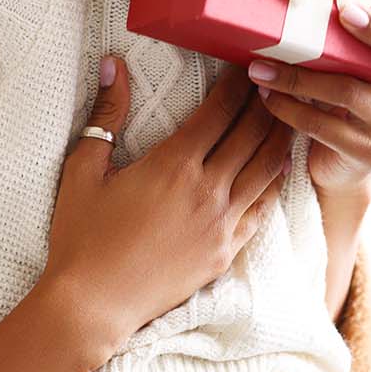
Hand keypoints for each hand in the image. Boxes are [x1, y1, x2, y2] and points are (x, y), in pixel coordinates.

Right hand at [43, 57, 291, 358]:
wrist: (92, 306)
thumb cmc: (81, 237)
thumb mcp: (84, 170)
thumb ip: (106, 114)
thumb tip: (113, 65)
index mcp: (173, 164)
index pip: (219, 111)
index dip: (237, 84)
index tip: (246, 66)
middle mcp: (206, 190)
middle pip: (251, 134)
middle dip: (265, 102)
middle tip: (276, 81)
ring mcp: (222, 223)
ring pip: (266, 168)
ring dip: (280, 136)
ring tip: (289, 114)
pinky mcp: (227, 251)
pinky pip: (262, 208)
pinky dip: (275, 182)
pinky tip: (281, 167)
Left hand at [249, 0, 370, 197]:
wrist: (341, 163)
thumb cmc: (344, 87)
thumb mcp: (353, 54)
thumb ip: (348, 20)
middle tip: (344, 12)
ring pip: (352, 93)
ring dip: (300, 75)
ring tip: (260, 64)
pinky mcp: (370, 152)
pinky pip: (326, 128)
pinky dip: (290, 108)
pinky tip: (265, 93)